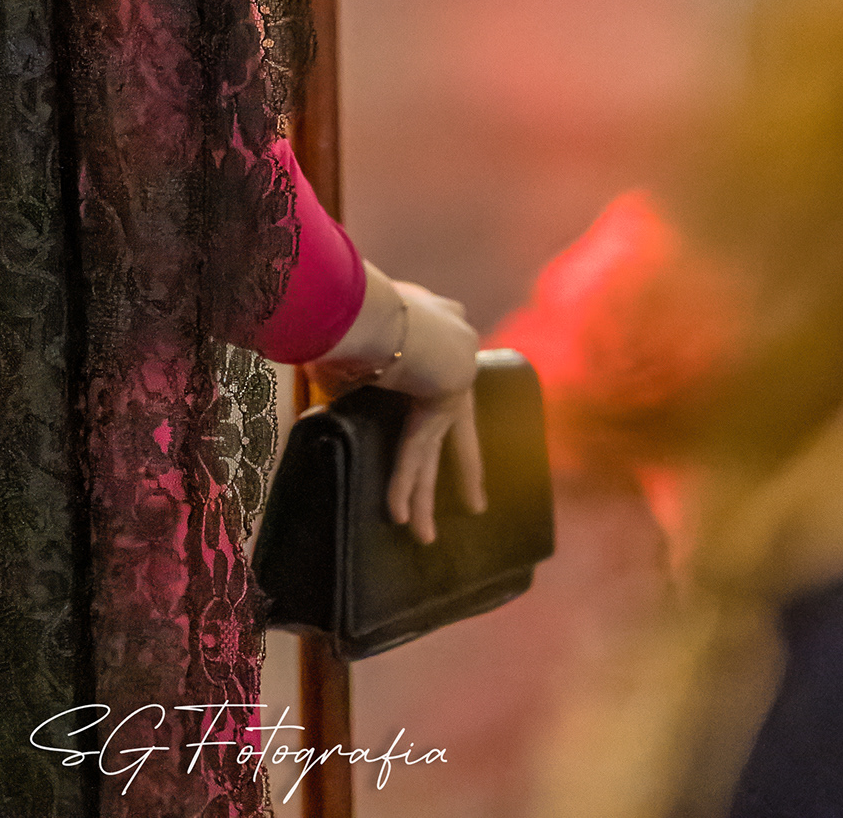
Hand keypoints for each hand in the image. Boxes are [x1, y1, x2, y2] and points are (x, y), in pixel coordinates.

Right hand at [311, 263, 485, 545]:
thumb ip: (395, 319)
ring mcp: (446, 407)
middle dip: (466, 474)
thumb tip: (364, 321)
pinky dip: (403, 487)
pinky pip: (411, 461)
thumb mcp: (403, 307)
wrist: (411, 315)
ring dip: (423, 501)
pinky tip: (402, 519)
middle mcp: (454, 385)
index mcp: (449, 353)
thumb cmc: (394, 303)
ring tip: (425, 538)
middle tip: (477, 505)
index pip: (458, 392)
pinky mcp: (428, 423)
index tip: (462, 432)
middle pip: (459, 440)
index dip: (458, 415)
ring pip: (431, 461)